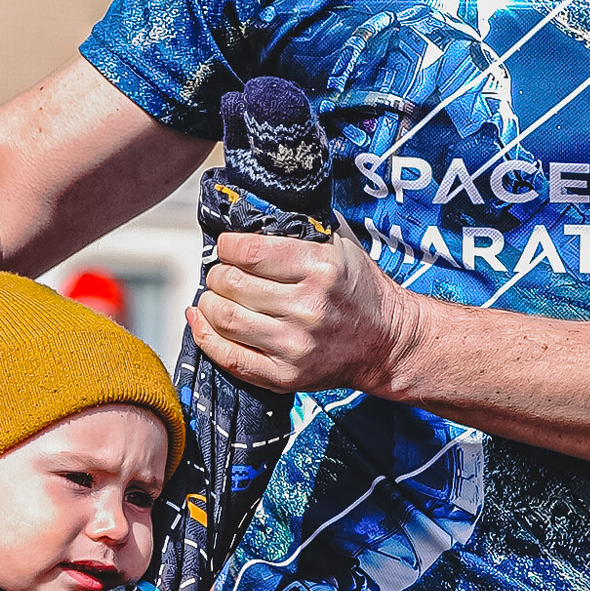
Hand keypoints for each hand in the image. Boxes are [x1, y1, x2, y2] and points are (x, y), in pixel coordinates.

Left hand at [186, 226, 416, 397]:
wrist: (387, 343)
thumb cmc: (360, 291)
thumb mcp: (341, 247)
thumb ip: (301, 230)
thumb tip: (251, 215)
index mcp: (320, 268)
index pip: (248, 251)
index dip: (227, 246)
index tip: (227, 248)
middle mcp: (307, 307)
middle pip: (231, 284)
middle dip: (217, 274)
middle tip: (221, 273)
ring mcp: (295, 345)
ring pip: (224, 318)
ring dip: (209, 303)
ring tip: (216, 296)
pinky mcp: (286, 375)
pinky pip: (229, 357)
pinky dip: (205, 336)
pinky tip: (202, 320)